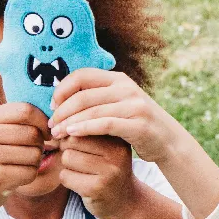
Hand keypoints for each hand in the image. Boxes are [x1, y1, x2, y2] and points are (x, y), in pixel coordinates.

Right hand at [0, 102, 48, 211]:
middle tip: (32, 152)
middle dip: (40, 144)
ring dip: (36, 161)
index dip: (42, 121)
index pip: (25, 110)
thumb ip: (18, 120)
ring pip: (35, 154)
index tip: (45, 133)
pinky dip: (30, 176)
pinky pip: (30, 172)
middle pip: (32, 133)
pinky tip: (17, 176)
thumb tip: (53, 118)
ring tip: (22, 164)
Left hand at [48, 69, 189, 164]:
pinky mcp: (138, 124)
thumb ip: (98, 98)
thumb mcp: (119, 104)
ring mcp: (134, 105)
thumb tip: (64, 97)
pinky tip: (72, 134)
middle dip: (62, 110)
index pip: (82, 75)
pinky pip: (104, 124)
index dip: (62, 89)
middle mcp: (126, 88)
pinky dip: (85, 128)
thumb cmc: (136, 125)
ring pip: (91, 109)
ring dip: (69, 121)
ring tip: (56, 133)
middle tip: (50, 124)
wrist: (168, 142)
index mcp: (118, 79)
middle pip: (83, 94)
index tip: (52, 105)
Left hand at [59, 135, 139, 218]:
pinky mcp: (96, 189)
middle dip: (68, 150)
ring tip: (81, 172)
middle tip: (79, 160)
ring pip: (67, 158)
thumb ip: (87, 134)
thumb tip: (57, 129)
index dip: (72, 135)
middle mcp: (116, 154)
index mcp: (118, 139)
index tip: (76, 146)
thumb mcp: (106, 148)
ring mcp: (108, 172)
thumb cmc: (108, 170)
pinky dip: (67, 180)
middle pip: (72, 141)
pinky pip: (65, 176)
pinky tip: (80, 184)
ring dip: (67, 166)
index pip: (82, 127)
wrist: (125, 201)